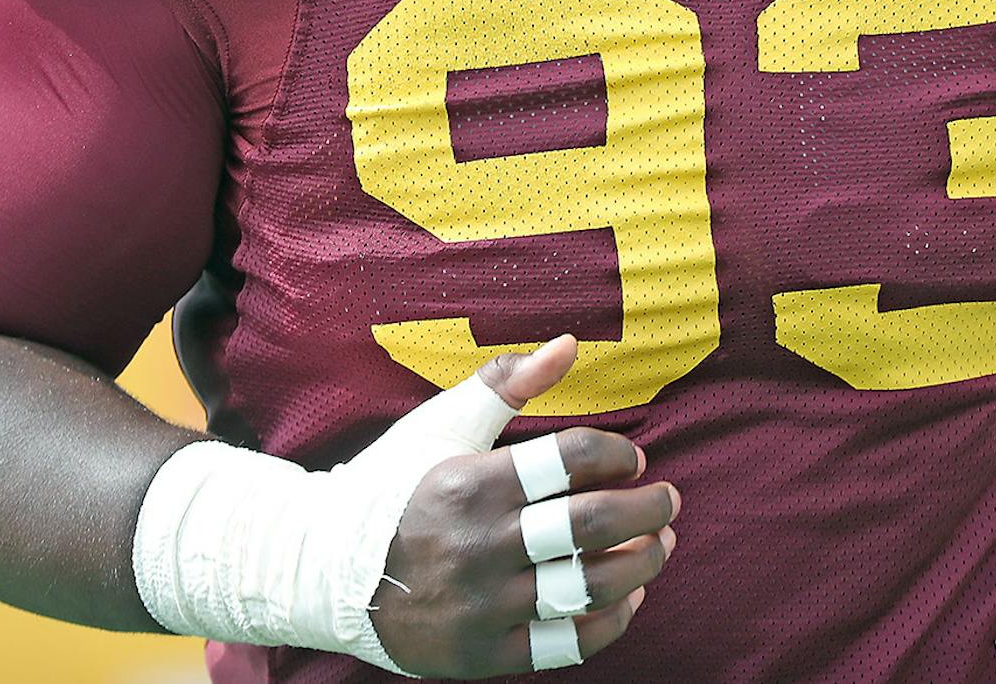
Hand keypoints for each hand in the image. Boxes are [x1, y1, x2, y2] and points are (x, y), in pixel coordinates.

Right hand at [370, 338, 679, 677]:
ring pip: (588, 586)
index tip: (633, 458)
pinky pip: (567, 643)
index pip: (572, 458)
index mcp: (472, 482)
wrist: (326, 570)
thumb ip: (507, 383)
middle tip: (670, 499)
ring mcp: (484, 604)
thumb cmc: (394, 484)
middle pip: (591, 524)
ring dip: (642, 563)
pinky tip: (629, 596)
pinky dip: (610, 620)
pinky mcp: (485, 652)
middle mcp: (480, 545)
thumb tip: (571, 343)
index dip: (617, 454)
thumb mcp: (442, 423)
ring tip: (660, 544)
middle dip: (648, 509)